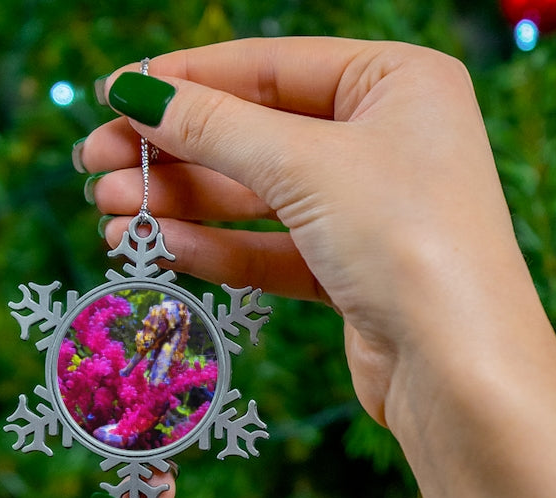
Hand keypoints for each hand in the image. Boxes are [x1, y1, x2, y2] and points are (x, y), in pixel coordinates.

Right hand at [79, 37, 535, 427]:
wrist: (461, 372)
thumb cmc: (406, 240)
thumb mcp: (304, 165)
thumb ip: (215, 127)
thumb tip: (135, 92)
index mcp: (398, 82)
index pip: (270, 66)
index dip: (186, 80)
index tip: (111, 94)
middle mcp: (388, 140)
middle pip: (257, 134)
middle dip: (174, 153)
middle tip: (94, 167)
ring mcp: (371, 210)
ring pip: (259, 198)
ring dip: (184, 205)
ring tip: (110, 215)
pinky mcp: (355, 274)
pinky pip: (274, 250)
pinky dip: (220, 249)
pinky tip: (163, 249)